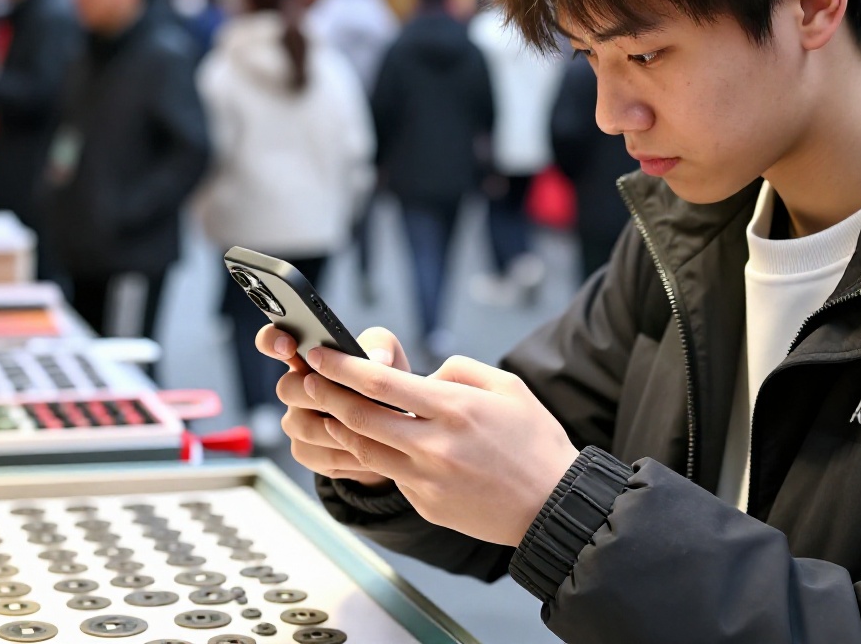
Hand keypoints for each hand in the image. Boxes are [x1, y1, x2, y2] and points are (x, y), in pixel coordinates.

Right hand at [258, 326, 405, 489]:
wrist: (392, 429)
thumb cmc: (383, 384)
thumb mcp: (388, 355)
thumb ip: (381, 345)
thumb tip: (376, 358)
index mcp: (308, 357)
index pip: (272, 341)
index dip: (272, 341)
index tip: (288, 345)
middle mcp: (295, 388)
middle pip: (286, 388)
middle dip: (321, 394)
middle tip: (355, 398)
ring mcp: (296, 421)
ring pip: (304, 426)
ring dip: (343, 428)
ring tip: (377, 429)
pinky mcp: (305, 451)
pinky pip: (318, 455)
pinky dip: (349, 454)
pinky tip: (374, 451)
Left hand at [301, 338, 580, 546]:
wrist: (553, 505)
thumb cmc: (535, 442)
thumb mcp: (506, 386)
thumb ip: (458, 371)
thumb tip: (423, 375)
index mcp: (454, 408)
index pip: (380, 383)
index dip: (341, 366)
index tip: (319, 354)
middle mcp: (434, 445)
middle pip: (358, 418)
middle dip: (325, 395)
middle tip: (307, 381)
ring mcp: (427, 479)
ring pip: (363, 450)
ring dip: (339, 429)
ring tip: (328, 411)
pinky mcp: (426, 503)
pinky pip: (392, 474)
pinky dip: (378, 456)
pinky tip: (375, 443)